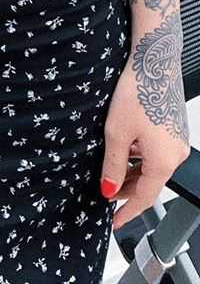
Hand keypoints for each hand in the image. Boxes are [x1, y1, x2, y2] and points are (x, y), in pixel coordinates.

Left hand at [100, 63, 189, 230]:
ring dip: (133, 173)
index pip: (145, 198)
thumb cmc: (138, 93)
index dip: (127, 212)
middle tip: (105, 193)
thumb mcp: (116, 133)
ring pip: (152, 167)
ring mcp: (177, 141)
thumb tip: (109, 190)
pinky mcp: (174, 129)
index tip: (115, 222)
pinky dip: (140, 158)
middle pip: (150, 183)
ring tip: (110, 171)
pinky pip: (157, 153)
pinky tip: (124, 151)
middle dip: (127, 191)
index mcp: (164, 161)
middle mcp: (176, 154)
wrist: (154, 61)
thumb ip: (113, 166)